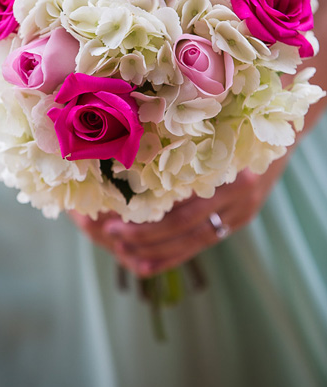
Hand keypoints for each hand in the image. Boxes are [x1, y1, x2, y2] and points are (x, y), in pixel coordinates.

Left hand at [70, 152, 289, 277]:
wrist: (276, 132)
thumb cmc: (228, 125)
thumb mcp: (203, 134)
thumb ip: (175, 153)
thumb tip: (122, 170)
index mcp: (226, 174)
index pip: (181, 212)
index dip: (146, 224)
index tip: (110, 222)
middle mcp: (238, 197)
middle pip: (186, 229)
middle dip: (146, 238)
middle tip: (112, 235)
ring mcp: (242, 211)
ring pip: (196, 241)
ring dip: (158, 251)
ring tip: (125, 252)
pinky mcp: (241, 219)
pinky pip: (204, 241)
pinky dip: (176, 252)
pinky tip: (150, 261)